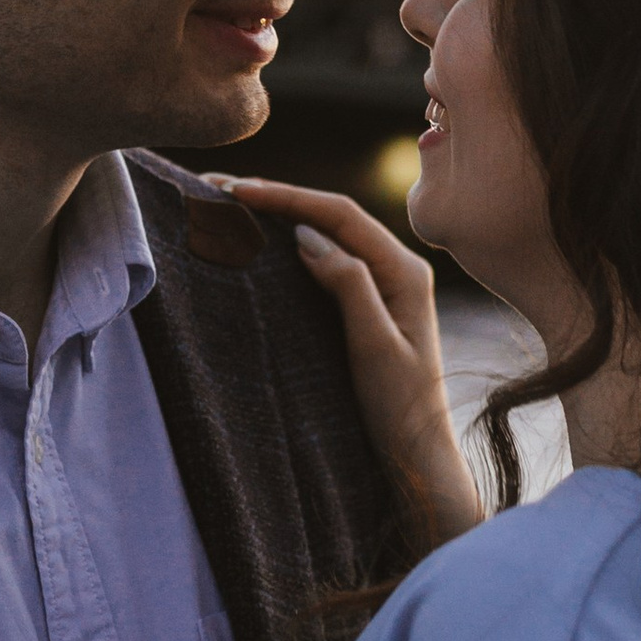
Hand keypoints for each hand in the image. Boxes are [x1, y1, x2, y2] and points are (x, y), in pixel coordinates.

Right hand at [210, 176, 479, 547]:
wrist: (418, 452)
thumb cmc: (400, 407)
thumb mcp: (375, 346)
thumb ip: (348, 285)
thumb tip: (308, 235)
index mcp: (404, 270)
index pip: (340, 214)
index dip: (289, 198)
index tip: (239, 192)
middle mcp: (396, 267)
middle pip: (332, 216)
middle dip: (279, 198)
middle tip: (221, 189)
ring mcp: (382, 283)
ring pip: (327, 234)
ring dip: (282, 216)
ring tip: (232, 205)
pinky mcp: (367, 302)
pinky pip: (326, 259)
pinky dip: (290, 244)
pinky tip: (262, 241)